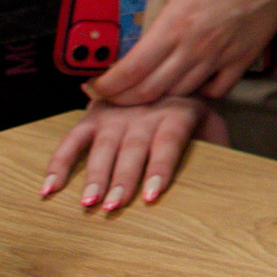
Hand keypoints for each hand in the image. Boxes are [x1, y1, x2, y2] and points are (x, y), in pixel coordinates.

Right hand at [41, 96, 227, 211]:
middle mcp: (145, 113)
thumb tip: (227, 167)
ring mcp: (116, 114)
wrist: (164, 70)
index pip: (168, 142)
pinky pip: (72, 140)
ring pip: (103, 146)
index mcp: (177, 113)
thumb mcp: (210, 119)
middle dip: (123, 178)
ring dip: (94, 175)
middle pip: (133, 148)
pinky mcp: (93, 116)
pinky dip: (59, 163)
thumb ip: (217, 141)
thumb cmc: (189, 108)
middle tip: (113, 206)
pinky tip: (49, 189)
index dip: (159, 169)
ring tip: (88, 202)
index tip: (151, 196)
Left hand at [85, 0, 276, 106]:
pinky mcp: (241, 60)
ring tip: (145, 86)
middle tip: (112, 91)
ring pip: (177, 93)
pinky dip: (197, 92)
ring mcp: (219, 57)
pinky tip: (187, 81)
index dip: (107, 84)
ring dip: (156, 95)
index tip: (94, 83)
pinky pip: (213, 91)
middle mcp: (194, 47)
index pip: (131, 70)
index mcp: (175, 23)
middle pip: (148, 90)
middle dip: (123, 96)